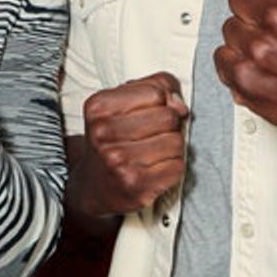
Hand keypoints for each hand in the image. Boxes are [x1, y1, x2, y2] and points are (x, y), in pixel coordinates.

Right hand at [73, 72, 187, 216]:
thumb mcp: (123, 105)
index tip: (149, 114)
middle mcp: (104, 133)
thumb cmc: (113, 143)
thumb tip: (180, 106)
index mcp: (99, 108)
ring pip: (176, 142)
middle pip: (169, 117)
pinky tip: (154, 170)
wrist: (96, 188)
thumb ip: (155, 88)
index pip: (155, 92)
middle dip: (168, 127)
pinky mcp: (135, 185)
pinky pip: (177, 166)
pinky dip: (172, 169)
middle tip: (150, 138)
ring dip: (171, 149)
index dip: (161, 103)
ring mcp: (118, 160)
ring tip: (151, 154)